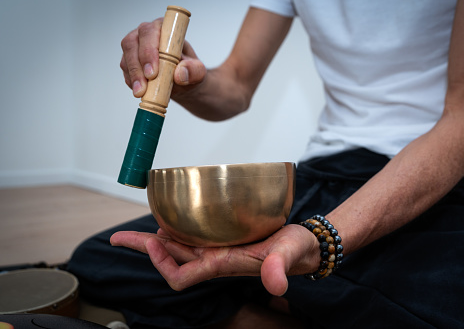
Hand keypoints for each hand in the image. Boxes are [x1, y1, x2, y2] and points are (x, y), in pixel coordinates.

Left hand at [110, 224, 319, 295]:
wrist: (303, 248)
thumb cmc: (295, 252)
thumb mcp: (289, 255)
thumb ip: (280, 268)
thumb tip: (276, 285)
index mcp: (224, 265)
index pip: (182, 276)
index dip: (162, 263)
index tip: (152, 241)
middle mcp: (216, 259)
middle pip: (171, 260)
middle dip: (143, 249)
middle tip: (116, 239)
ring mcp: (218, 250)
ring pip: (178, 247)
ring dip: (155, 240)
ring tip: (135, 231)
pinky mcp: (224, 239)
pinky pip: (193, 237)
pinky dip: (177, 230)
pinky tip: (171, 221)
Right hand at [120, 18, 205, 97]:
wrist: (184, 81)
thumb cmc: (190, 70)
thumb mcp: (199, 71)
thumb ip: (193, 70)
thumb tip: (180, 74)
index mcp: (163, 29)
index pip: (150, 32)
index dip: (149, 50)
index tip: (153, 72)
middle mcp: (145, 35)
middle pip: (131, 44)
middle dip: (137, 66)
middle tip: (145, 84)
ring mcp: (135, 48)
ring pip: (126, 58)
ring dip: (133, 76)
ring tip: (141, 92)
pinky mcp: (129, 62)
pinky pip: (125, 71)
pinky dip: (131, 82)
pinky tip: (140, 91)